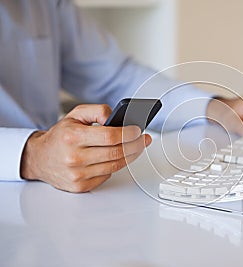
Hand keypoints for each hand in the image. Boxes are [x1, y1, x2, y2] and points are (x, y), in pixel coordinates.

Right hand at [20, 104, 151, 192]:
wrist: (39, 158)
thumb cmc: (60, 136)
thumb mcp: (75, 115)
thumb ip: (97, 111)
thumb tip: (116, 117)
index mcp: (73, 137)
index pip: (111, 137)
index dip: (129, 133)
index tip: (138, 130)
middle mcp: (74, 157)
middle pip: (117, 152)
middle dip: (136, 145)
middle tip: (144, 139)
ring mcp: (78, 175)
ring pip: (115, 165)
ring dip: (131, 155)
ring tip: (137, 146)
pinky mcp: (81, 187)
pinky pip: (108, 176)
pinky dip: (116, 166)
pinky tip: (119, 157)